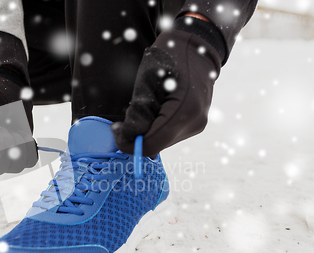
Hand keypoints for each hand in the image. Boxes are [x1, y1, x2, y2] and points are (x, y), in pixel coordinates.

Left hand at [111, 28, 221, 156]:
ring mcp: (197, 124)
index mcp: (184, 109)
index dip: (129, 142)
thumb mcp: (146, 81)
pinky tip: (154, 109)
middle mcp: (194, 121)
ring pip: (163, 141)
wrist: (197, 47)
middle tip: (125, 117)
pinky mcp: (196, 123)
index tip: (116, 130)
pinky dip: (156, 127)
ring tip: (143, 108)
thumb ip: (137, 112)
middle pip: (157, 145)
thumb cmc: (169, 57)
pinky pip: (170, 134)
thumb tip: (127, 137)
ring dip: (146, 130)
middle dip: (137, 135)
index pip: (151, 143)